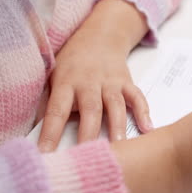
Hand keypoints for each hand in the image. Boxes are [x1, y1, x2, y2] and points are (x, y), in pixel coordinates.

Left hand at [38, 0, 150, 151]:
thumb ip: (51, 102)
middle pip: (90, 109)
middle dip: (89, 134)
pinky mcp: (127, 82)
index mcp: (66, 82)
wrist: (99, 37)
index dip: (51, 133)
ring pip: (115, 106)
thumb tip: (42, 133)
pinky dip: (144, 112)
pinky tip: (148, 128)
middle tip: (88, 155)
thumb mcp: (54, 77)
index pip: (56, 110)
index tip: (47, 154)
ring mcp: (110, 82)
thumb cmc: (73, 63)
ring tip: (120, 147)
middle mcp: (89, 81)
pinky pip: (137, 97)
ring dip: (117, 127)